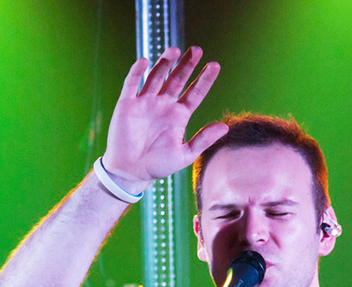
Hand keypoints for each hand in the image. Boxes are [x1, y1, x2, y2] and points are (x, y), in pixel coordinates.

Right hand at [101, 46, 228, 192]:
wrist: (130, 172)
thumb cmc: (158, 166)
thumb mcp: (185, 154)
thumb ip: (203, 139)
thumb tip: (224, 127)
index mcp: (179, 116)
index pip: (195, 93)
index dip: (205, 79)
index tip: (215, 65)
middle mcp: (163, 105)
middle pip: (177, 79)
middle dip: (187, 65)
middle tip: (197, 50)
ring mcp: (145, 103)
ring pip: (156, 77)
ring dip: (165, 63)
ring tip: (175, 50)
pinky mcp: (127, 105)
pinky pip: (132, 84)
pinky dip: (137, 72)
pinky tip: (145, 62)